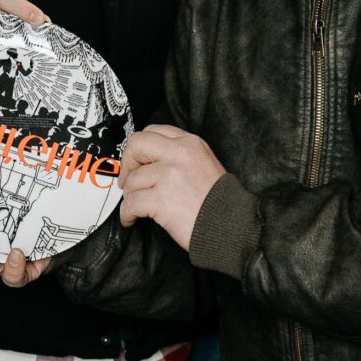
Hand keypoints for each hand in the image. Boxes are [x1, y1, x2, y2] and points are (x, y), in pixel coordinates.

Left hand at [116, 124, 225, 250]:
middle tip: (127, 180)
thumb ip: (179, 157)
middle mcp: (179, 154)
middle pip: (136, 144)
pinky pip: (131, 203)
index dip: (138, 148)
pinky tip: (132, 219)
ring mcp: (169, 175)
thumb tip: (147, 161)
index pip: (153, 131)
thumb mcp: (205, 164)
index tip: (135, 161)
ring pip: (133, 180)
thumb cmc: (221, 203)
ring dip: (130, 196)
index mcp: (190, 144)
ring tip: (138, 207)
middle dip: (126, 163)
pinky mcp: (161, 199)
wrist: (233, 228)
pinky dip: (127, 214)